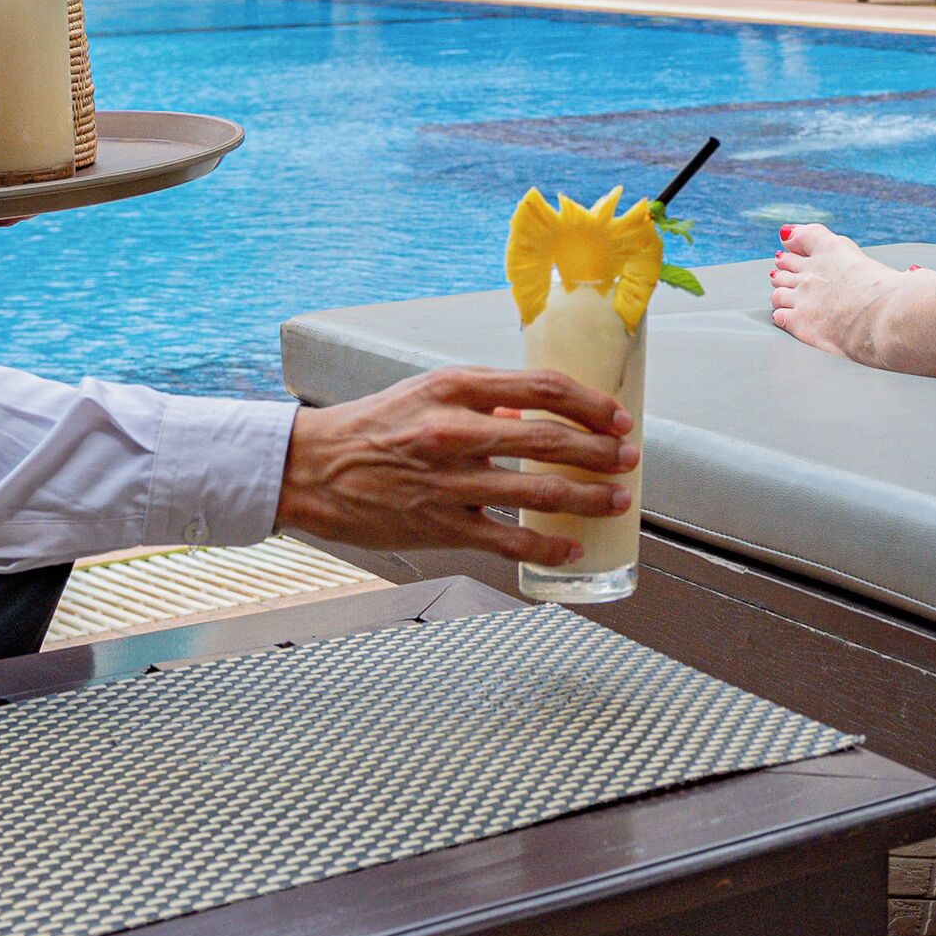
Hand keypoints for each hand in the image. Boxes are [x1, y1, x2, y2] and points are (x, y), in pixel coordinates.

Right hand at [280, 366, 637, 565]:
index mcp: (456, 388)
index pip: (543, 388)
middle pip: (551, 439)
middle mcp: (455, 430)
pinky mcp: (438, 525)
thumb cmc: (369, 428)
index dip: (591, 404)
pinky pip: (507, 538)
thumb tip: (533, 413)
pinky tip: (570, 548)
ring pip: (538, 490)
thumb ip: (482, 400)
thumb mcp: (425, 393)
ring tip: (614, 501)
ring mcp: (447, 481)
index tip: (616, 418)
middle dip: (600, 452)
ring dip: (587, 497)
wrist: (308, 468)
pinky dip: (546, 545)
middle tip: (627, 460)